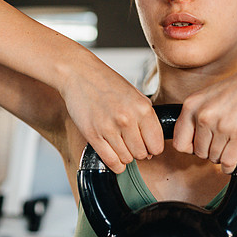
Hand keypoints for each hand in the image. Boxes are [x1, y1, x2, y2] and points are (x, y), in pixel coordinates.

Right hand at [61, 55, 163, 172]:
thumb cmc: (107, 83)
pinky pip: (111, 161)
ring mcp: (109, 128)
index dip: (152, 148)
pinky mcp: (92, 135)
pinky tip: (112, 153)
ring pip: (126, 159)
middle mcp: (127, 119)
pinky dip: (114, 163)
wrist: (79, 74)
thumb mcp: (135, 95)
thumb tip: (152, 149)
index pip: (157, 145)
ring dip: (124, 156)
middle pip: (141, 154)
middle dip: (137, 152)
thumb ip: (146, 120)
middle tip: (130, 142)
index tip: (145, 144)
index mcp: (142, 108)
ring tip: (118, 142)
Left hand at [172, 62, 236, 172]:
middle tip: (223, 142)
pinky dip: (231, 165)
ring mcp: (222, 125)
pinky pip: (228, 162)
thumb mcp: (210, 96)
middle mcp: (204, 115)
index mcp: (192, 105)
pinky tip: (236, 158)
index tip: (201, 145)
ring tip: (232, 143)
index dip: (191, 148)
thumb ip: (198, 116)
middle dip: (211, 151)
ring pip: (215, 158)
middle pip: (199, 152)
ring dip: (223, 156)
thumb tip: (193, 144)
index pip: (179, 142)